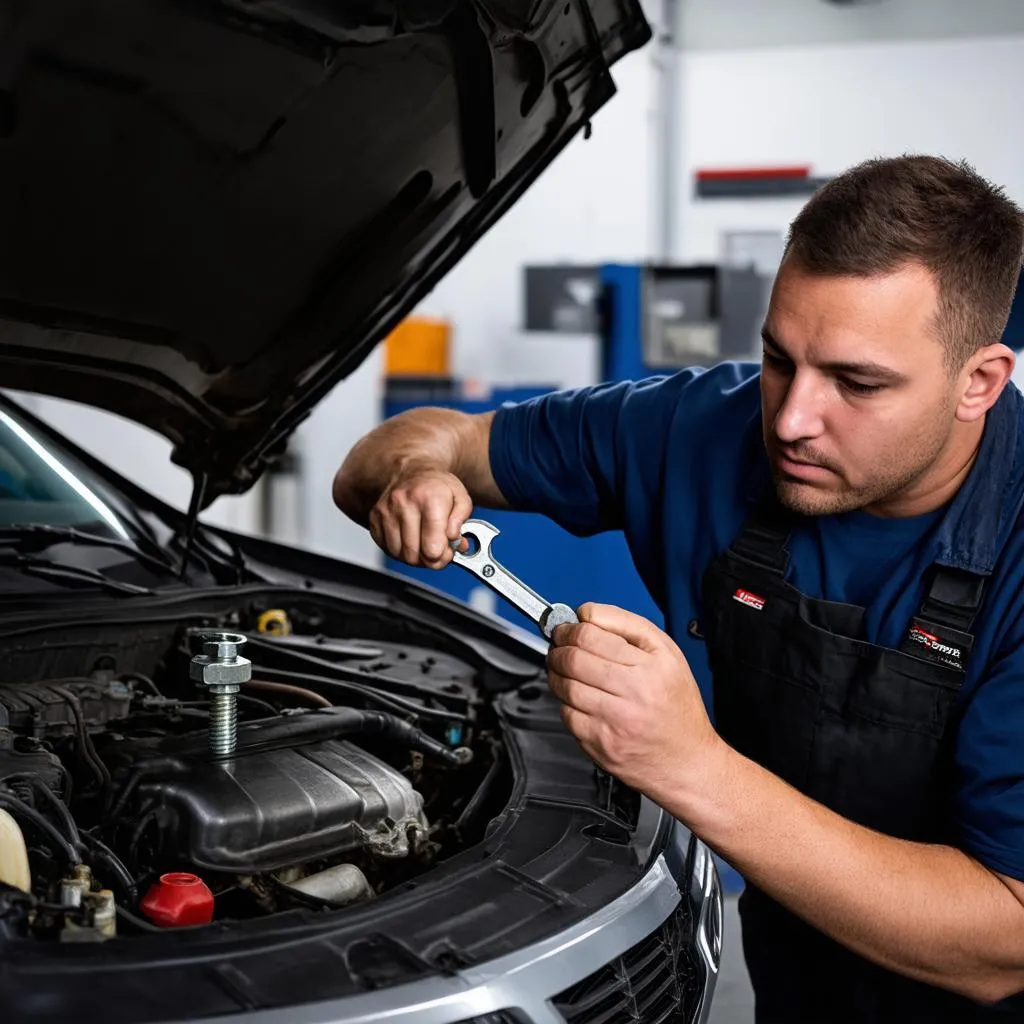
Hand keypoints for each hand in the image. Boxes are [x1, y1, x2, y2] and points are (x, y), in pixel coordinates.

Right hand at [369, 469, 471, 568]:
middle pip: (414, 554)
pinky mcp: (374, 519)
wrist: (411, 471)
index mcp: (429, 498)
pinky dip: (399, 550)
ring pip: (399, 554)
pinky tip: (410, 539)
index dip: (442, 555)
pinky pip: (386, 549)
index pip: (432, 545)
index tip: (447, 551)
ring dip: (414, 556)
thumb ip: (461, 521)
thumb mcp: (460, 497)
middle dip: (428, 559)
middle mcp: (404, 503)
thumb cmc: (436, 487)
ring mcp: (386, 511)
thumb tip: (453, 538)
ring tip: (423, 543)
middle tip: (437, 549)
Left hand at [546, 602, 721, 801]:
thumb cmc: (678, 708)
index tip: (566, 628)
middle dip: (558, 648)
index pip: (592, 635)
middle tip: (558, 647)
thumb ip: (627, 625)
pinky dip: (565, 703)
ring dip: (556, 674)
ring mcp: (616, 722)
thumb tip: (587, 613)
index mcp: (652, 665)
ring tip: (563, 670)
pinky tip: (577, 699)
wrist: (687, 762)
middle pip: (574, 659)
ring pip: (566, 686)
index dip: (570, 628)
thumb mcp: (668, 654)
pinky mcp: (601, 745)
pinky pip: (567, 715)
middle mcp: (635, 693)